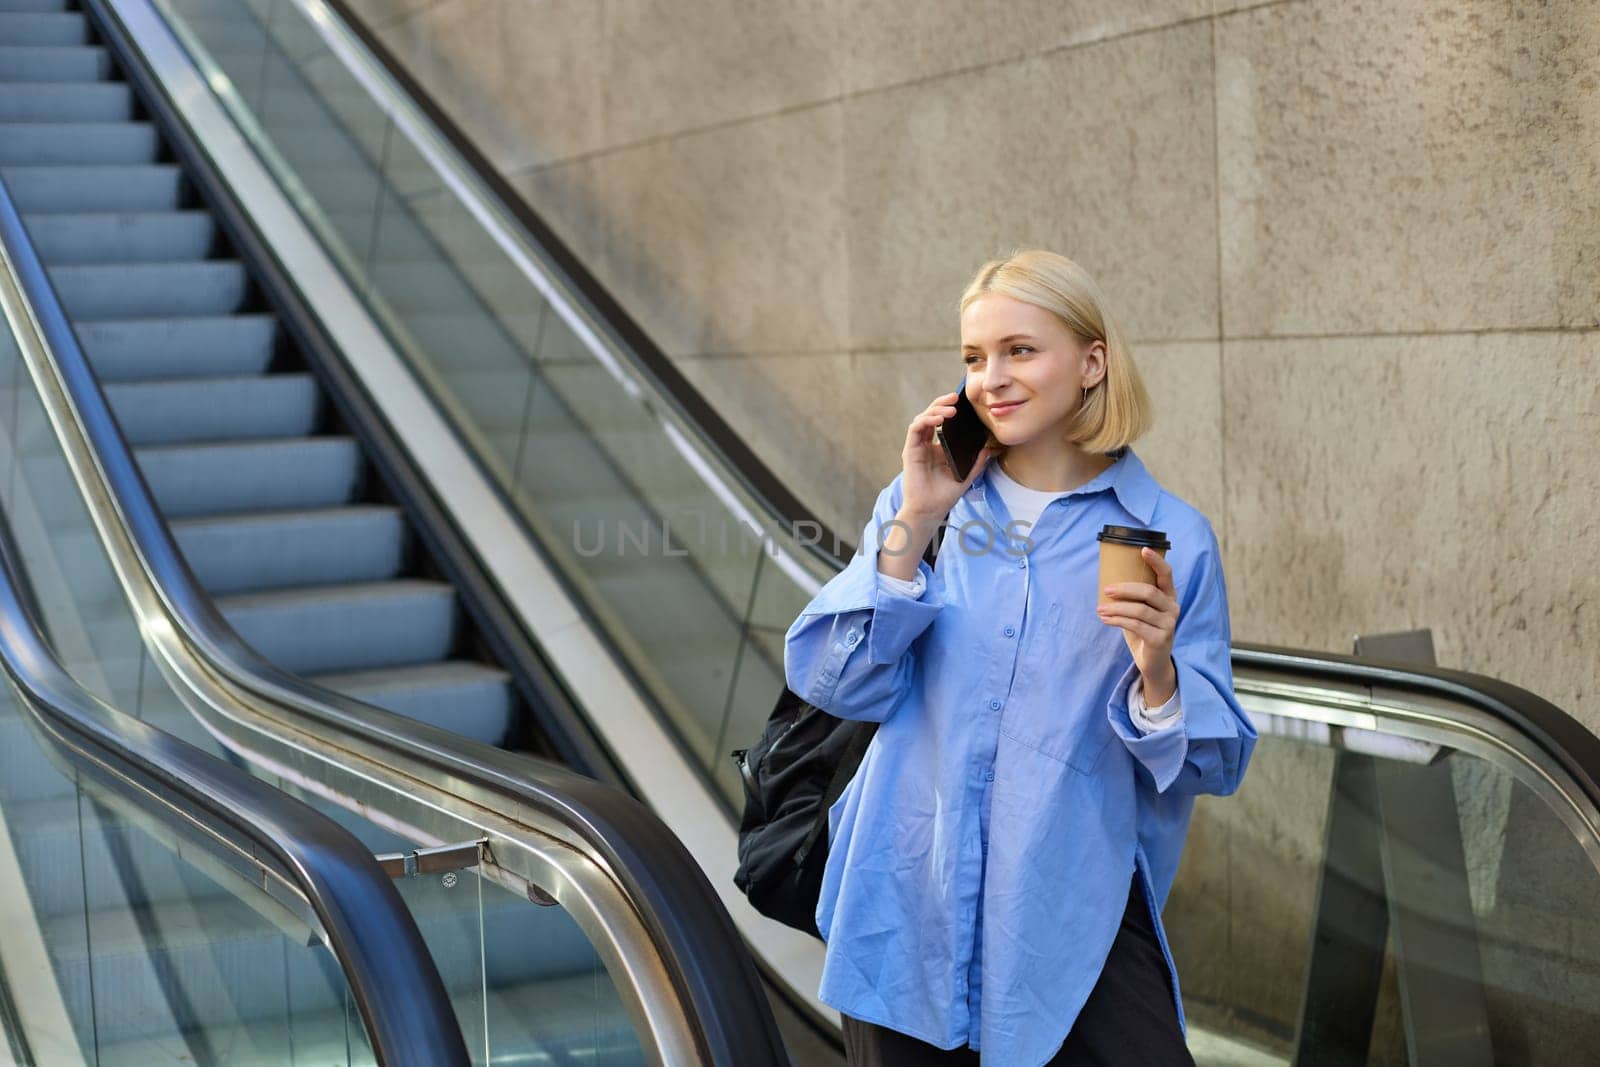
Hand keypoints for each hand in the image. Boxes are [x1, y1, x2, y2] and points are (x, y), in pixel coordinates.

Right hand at [900, 390, 998, 518]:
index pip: (942, 421)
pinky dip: (926, 420)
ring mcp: (917, 446)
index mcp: (938, 448)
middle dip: (943, 403)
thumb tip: (990, 448)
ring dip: (935, 409)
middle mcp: (926, 444)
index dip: (950, 409)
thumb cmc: (944, 495)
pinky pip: (916, 428)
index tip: (964, 403)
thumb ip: (976, 462)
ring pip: (923, 418)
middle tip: (956, 397)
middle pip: (931, 415)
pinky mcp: (910, 450)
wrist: (930, 510)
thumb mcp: (966, 475)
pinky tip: (939, 419)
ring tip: (950, 408)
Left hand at [1096, 547, 1178, 704]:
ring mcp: (1169, 624)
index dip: (1156, 561)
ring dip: (1116, 608)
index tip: (1142, 550)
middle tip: (1106, 590)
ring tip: (1100, 609)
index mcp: (1169, 596)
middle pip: (1148, 592)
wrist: (1153, 662)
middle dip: (1125, 589)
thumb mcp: (1141, 610)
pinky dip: (1117, 620)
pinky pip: (1136, 625)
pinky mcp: (1161, 639)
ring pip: (1139, 610)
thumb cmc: (1143, 630)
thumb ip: (1133, 597)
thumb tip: (1107, 581)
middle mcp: (1173, 608)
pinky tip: (1105, 620)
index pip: (1166, 574)